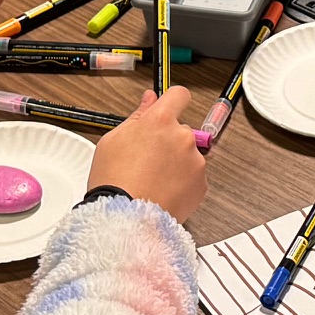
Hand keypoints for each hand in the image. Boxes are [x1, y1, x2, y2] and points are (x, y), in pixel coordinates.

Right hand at [89, 86, 208, 223]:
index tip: (167, 109)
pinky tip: (161, 192)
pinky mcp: (201, 185)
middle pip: (181, 130)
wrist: (125, 220)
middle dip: (168, 140)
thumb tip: (150, 99)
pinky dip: (182, 182)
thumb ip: (138, 116)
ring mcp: (195, 162)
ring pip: (187, 155)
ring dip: (175, 163)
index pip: (179, 95)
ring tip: (151, 181)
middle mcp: (183, 137)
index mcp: (161, 121)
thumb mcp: (113, 140)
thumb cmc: (114, 181)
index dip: (173, 101)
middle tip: (146, 159)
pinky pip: (193, 177)